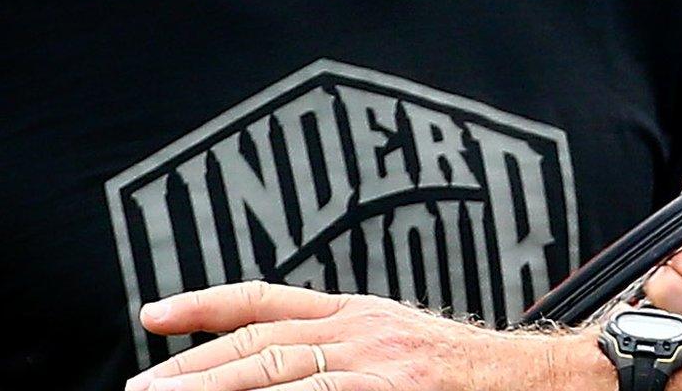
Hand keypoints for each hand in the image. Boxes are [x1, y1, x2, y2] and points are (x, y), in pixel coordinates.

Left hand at [123, 281, 560, 390]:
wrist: (543, 380)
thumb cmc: (470, 376)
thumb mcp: (398, 344)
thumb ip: (341, 347)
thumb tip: (275, 364)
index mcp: (359, 313)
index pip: (265, 300)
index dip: (205, 305)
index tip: (152, 315)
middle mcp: (361, 333)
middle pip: (258, 346)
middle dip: (191, 369)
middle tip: (138, 388)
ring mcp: (376, 369)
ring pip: (274, 377)